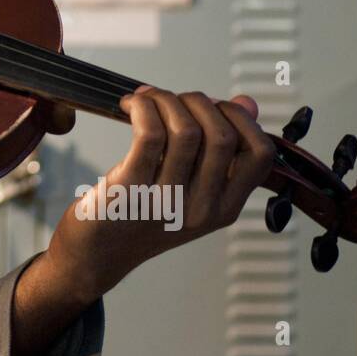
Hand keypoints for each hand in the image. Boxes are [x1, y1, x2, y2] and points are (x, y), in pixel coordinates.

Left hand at [44, 85, 275, 304]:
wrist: (96, 255)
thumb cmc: (140, 216)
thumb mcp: (190, 189)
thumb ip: (220, 151)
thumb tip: (247, 103)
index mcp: (223, 208)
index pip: (260, 155)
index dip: (241, 118)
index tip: (213, 106)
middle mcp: (201, 209)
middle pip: (221, 135)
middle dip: (198, 101)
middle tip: (171, 100)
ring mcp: (166, 203)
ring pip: (186, 130)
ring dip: (166, 100)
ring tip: (147, 100)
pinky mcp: (130, 191)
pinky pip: (148, 135)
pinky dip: (142, 108)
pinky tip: (130, 106)